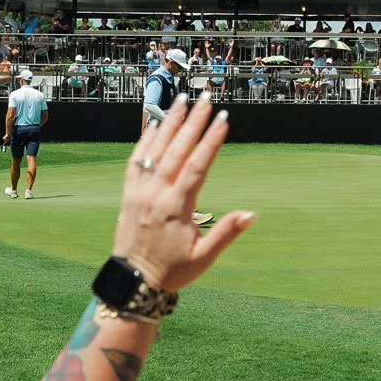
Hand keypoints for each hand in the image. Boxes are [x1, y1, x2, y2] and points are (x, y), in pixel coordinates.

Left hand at [112, 91, 255, 291]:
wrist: (132, 282)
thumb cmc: (172, 271)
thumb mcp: (204, 257)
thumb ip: (226, 233)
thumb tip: (252, 214)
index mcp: (176, 207)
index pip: (197, 166)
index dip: (211, 141)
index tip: (223, 120)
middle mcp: (156, 194)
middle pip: (177, 150)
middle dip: (194, 122)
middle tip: (206, 99)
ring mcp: (139, 192)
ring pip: (155, 149)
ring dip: (170, 123)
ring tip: (182, 100)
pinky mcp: (128, 194)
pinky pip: (136, 161)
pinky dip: (144, 141)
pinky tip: (153, 124)